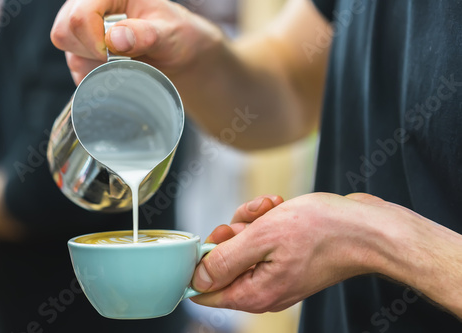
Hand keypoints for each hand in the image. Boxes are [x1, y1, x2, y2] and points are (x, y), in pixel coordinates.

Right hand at [51, 0, 221, 83]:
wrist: (177, 54)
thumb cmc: (176, 36)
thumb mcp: (169, 33)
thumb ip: (145, 35)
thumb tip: (114, 40)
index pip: (80, 17)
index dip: (95, 42)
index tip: (119, 55)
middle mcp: (88, 5)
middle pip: (65, 33)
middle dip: (94, 54)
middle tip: (125, 58)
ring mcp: (82, 29)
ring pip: (69, 54)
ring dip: (99, 67)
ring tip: (127, 62)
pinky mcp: (82, 52)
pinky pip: (77, 71)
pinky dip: (98, 78)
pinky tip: (120, 72)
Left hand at [190, 193, 416, 312]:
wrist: (368, 228)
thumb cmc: (324, 231)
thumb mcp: (264, 237)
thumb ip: (226, 259)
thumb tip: (197, 278)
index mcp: (254, 293)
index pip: (205, 290)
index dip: (202, 260)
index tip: (218, 238)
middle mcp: (263, 290)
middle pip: (223, 263)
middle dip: (232, 233)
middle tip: (252, 219)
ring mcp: (276, 275)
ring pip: (242, 246)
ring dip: (251, 221)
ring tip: (272, 207)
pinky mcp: (287, 260)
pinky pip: (262, 240)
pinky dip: (266, 221)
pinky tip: (279, 207)